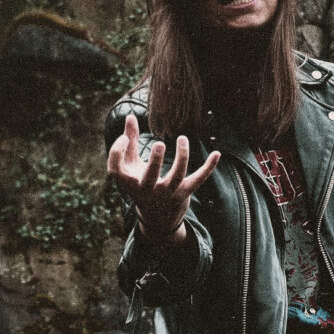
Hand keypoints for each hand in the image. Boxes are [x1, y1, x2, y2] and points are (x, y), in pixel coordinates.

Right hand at [107, 118, 219, 244]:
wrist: (156, 216)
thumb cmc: (140, 182)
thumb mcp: (131, 165)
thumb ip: (129, 141)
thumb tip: (130, 116)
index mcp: (129, 182)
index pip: (116, 170)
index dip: (116, 152)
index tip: (124, 138)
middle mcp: (147, 190)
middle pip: (150, 178)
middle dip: (155, 162)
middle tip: (160, 144)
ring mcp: (167, 194)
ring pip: (177, 177)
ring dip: (182, 158)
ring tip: (182, 138)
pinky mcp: (183, 193)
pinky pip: (197, 180)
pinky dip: (208, 168)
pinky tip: (217, 153)